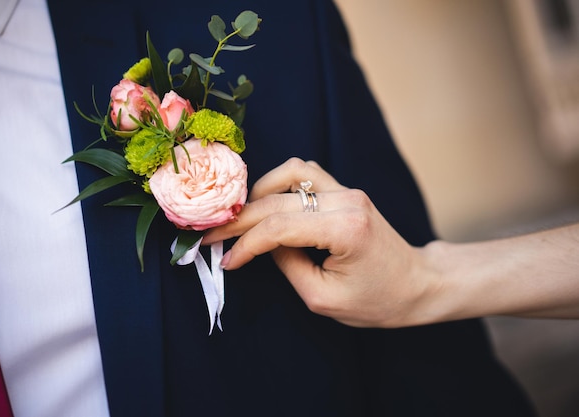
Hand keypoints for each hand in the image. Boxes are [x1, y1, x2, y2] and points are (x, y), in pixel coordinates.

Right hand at [203, 158, 436, 327]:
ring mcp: (347, 190)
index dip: (244, 244)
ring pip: (290, 173)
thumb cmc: (377, 300)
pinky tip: (267, 202)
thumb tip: (262, 243)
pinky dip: (279, 184)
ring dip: (258, 193)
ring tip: (239, 217)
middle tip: (211, 235)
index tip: (225, 260)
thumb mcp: (324, 298)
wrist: (417, 284)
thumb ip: (288, 266)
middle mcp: (346, 200)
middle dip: (239, 219)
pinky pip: (305, 174)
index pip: (278, 228)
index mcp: (345, 229)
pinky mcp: (346, 191)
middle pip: (277, 200)